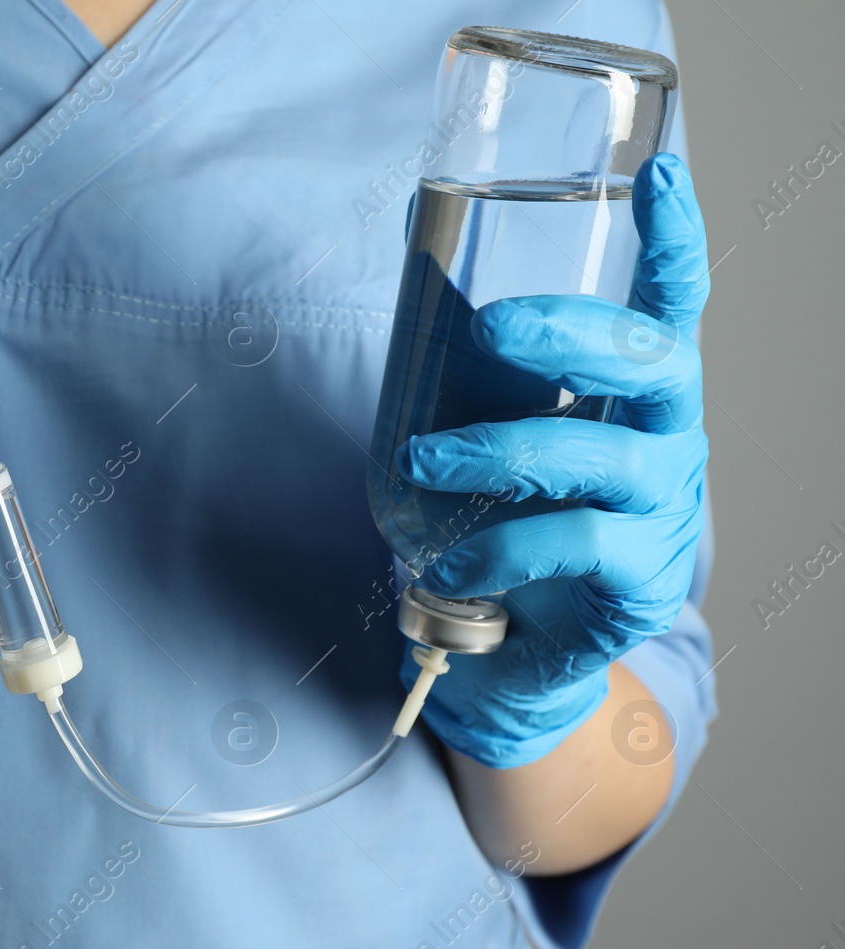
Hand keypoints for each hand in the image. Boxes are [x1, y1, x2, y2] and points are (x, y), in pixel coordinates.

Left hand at [396, 154, 709, 768]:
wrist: (529, 636)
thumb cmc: (518, 508)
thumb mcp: (501, 420)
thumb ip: (477, 348)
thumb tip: (415, 224)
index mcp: (636, 389)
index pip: (671, 305)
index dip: (673, 240)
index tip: (657, 174)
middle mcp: (665, 439)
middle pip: (652, 363)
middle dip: (571, 335)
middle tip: (490, 330)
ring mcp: (661, 511)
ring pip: (598, 460)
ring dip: (498, 452)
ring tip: (420, 462)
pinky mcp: (638, 581)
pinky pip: (570, 550)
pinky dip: (497, 552)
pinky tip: (449, 567)